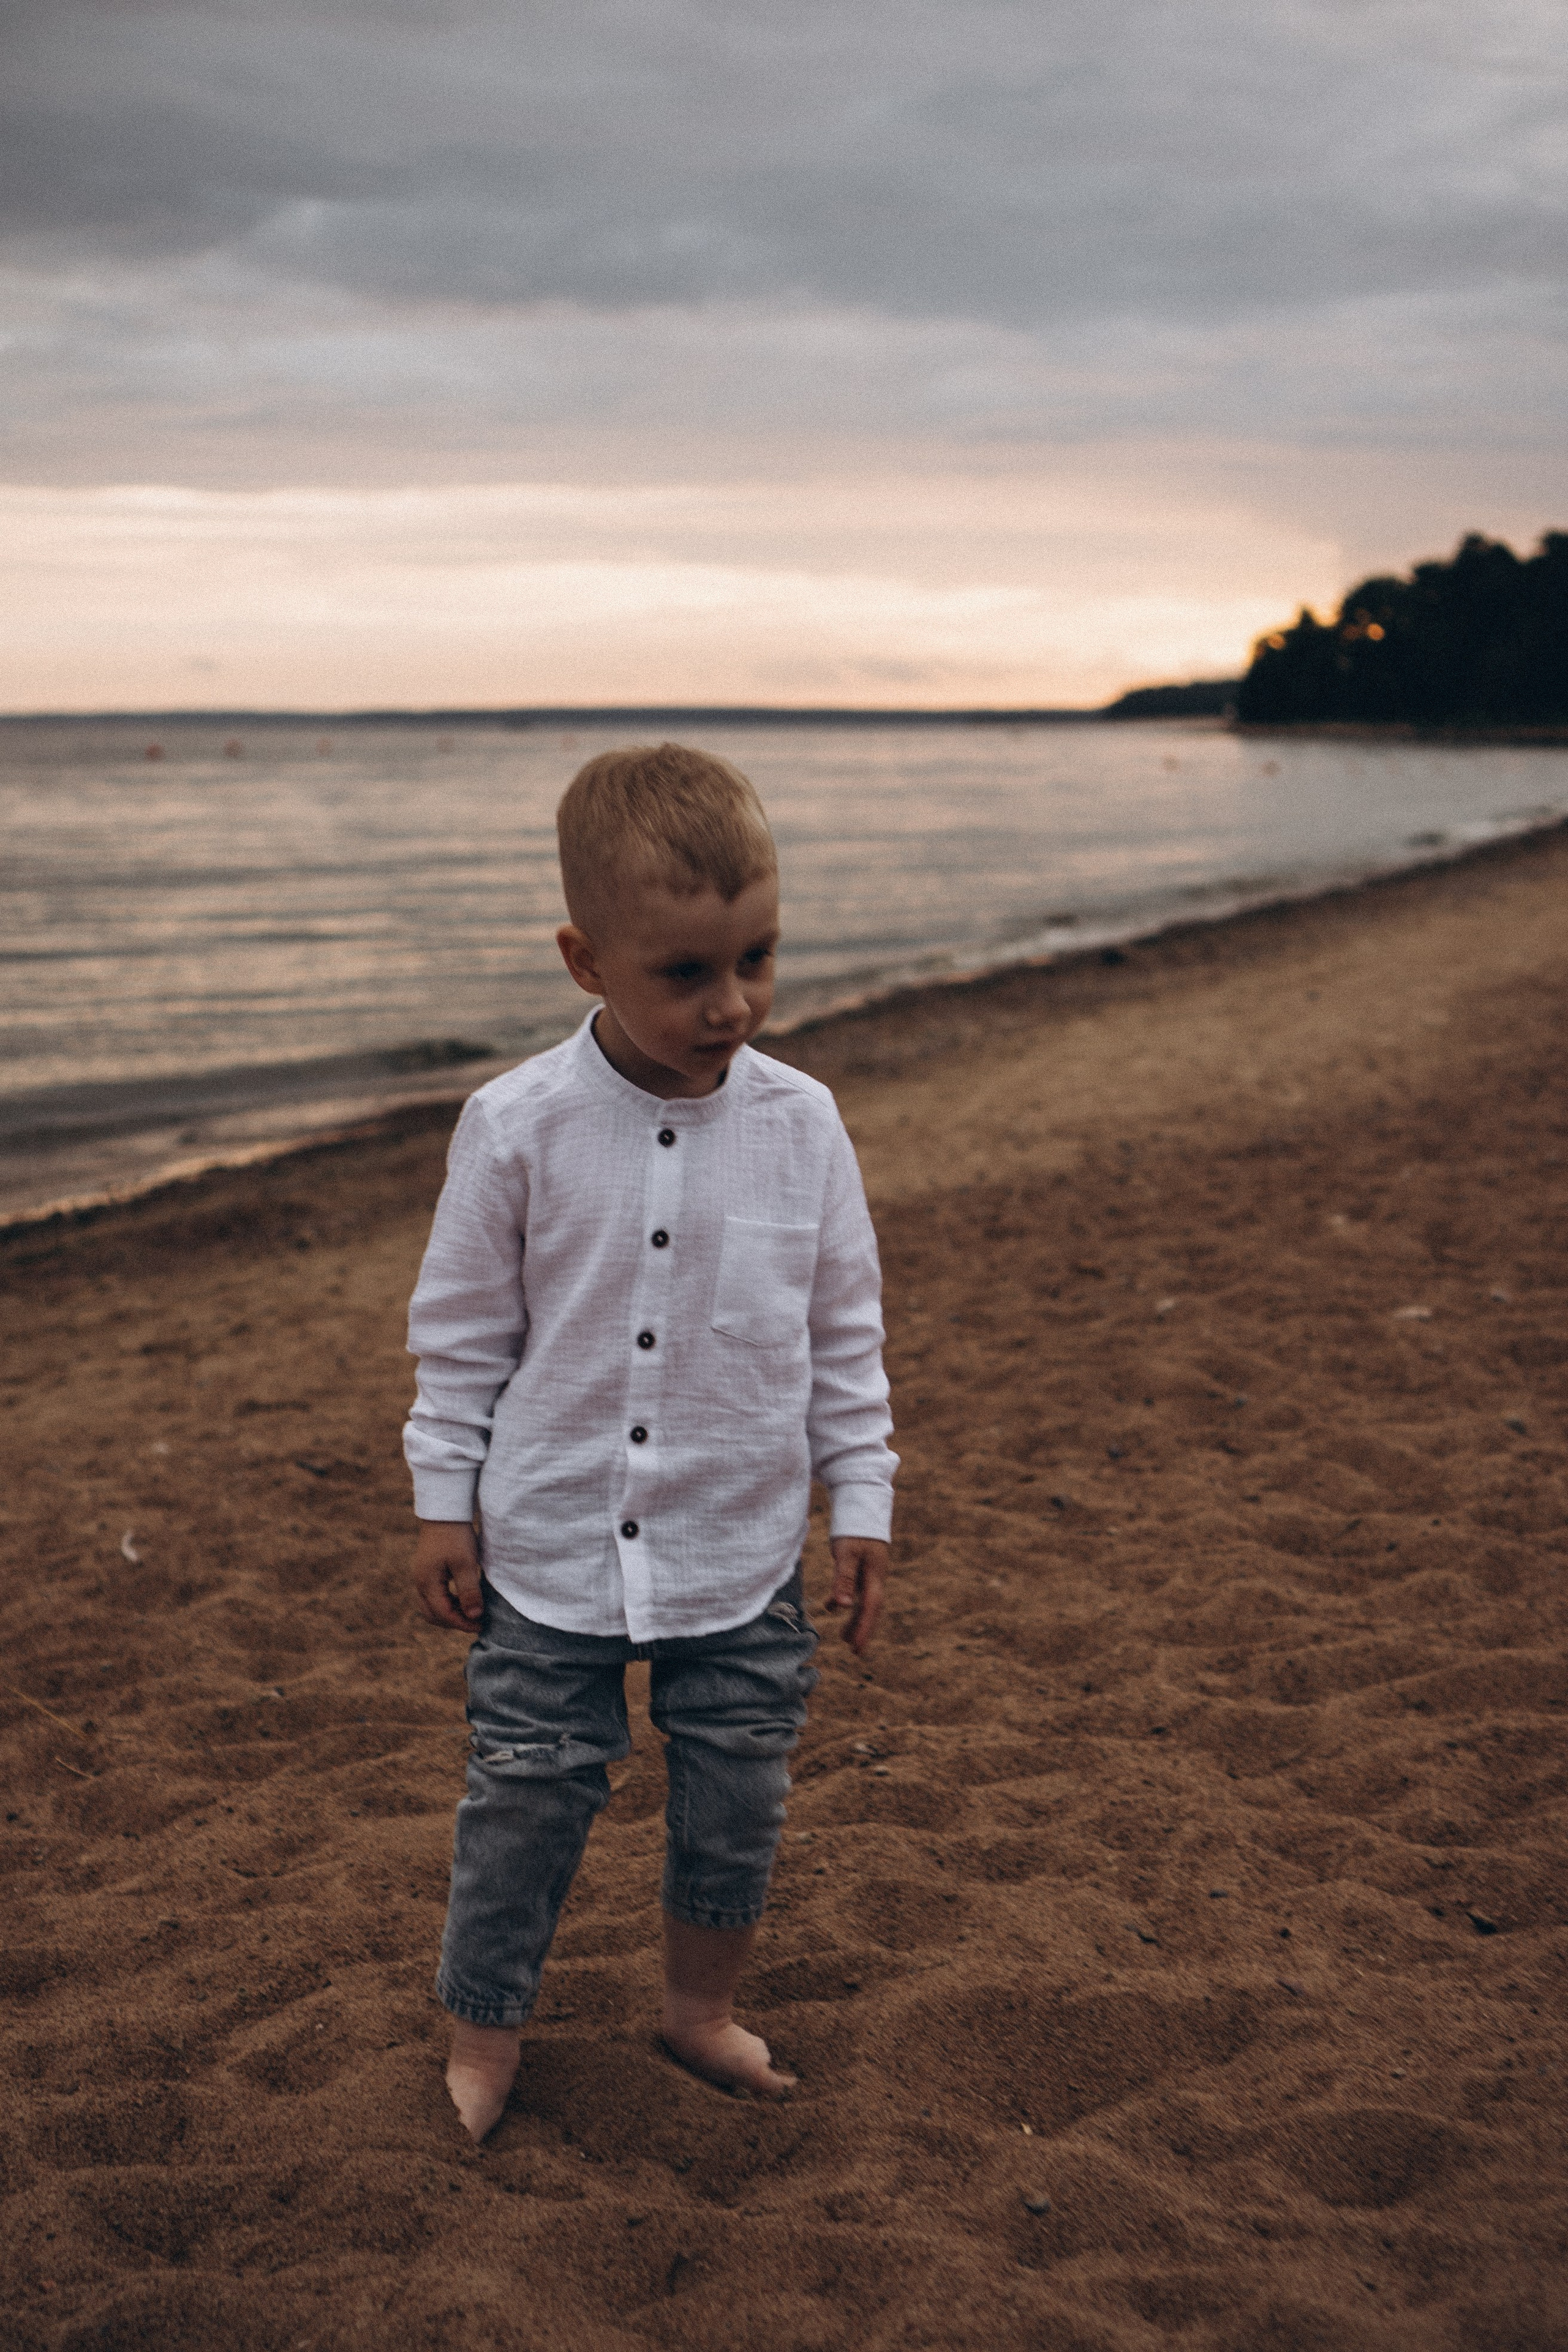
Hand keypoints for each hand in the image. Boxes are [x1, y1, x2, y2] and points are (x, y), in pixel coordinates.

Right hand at [412, 1519, 482, 1629]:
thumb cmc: (456, 1536)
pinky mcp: (427, 1571)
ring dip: (450, 1613)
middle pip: (433, 1615)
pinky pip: (434, 1596)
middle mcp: (420, 1583)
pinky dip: (447, 1602)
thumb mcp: (466, 1564)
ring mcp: (421, 1577)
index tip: (481, 1626)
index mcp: (427, 1583)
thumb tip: (474, 1617)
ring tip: (471, 1611)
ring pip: (431, 1606)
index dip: (462, 1624)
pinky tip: (464, 1598)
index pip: (443, 1614)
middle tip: (476, 1622)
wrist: (445, 1511)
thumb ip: (469, 1592)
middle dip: (454, 1622)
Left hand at [825, 1536, 888, 1654]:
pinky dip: (844, 1600)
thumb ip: (844, 1579)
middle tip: (854, 1651)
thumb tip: (844, 1607)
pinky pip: (854, 1589)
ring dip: (855, 1619)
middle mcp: (874, 1576)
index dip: (864, 1629)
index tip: (856, 1648)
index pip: (871, 1608)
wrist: (861, 1502)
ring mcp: (868, 1571)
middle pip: (870, 1608)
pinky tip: (831, 1608)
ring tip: (844, 1638)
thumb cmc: (854, 1528)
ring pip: (863, 1601)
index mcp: (874, 1575)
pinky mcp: (860, 1565)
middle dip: (863, 1629)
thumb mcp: (847, 1553)